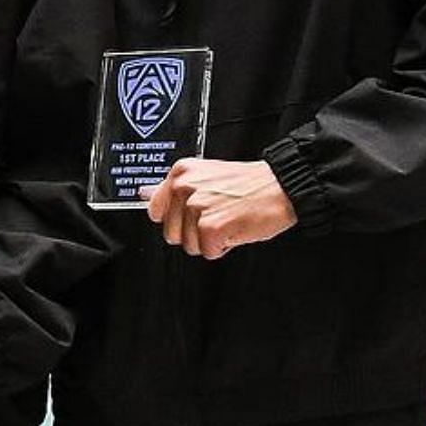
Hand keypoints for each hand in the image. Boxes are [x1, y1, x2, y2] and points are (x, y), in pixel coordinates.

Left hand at [141, 157, 296, 258]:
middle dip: (195, 233)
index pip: (155, 210)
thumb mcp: (204, 178)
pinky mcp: (211, 227)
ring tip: (228, 220)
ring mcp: (196, 207)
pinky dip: (223, 247)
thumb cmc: (249, 185)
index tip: (193, 215)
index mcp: (180, 173)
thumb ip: (171, 188)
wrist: (281, 187)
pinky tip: (235, 229)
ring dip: (210, 241)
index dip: (177, 219)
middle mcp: (183, 188)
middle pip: (171, 233)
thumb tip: (144, 194)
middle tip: (218, 217)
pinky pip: (208, 252)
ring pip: (190, 245)